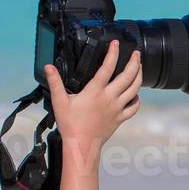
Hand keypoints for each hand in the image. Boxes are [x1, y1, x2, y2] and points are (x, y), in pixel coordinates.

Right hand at [43, 42, 140, 169]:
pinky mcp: (120, 118)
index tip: (116, 43)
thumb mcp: (59, 101)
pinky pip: (134, 107)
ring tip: (140, 67)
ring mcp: (117, 108)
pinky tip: (135, 94)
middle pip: (128, 76)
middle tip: (136, 53)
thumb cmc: (71, 125)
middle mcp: (109, 98)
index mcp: (95, 91)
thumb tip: (48, 67)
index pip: (107, 67)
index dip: (113, 52)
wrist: (82, 145)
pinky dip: (137, 99)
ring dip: (139, 76)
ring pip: (135, 89)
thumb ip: (55, 82)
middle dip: (134, 62)